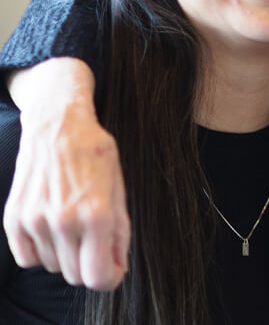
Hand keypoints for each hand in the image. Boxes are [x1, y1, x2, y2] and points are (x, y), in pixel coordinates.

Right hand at [2, 58, 128, 289]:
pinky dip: (41, 252)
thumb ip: (120, 232)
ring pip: (54, 267)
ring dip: (66, 255)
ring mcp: (35, 221)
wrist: (58, 126)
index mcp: (96, 214)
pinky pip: (28, 259)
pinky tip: (53, 230)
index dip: (109, 278)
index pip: (98, 277)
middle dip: (89, 264)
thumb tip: (116, 267)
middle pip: (76, 276)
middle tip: (95, 243)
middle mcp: (64, 221)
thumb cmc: (94, 154)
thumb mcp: (119, 189)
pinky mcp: (14, 219)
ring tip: (74, 224)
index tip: (112, 270)